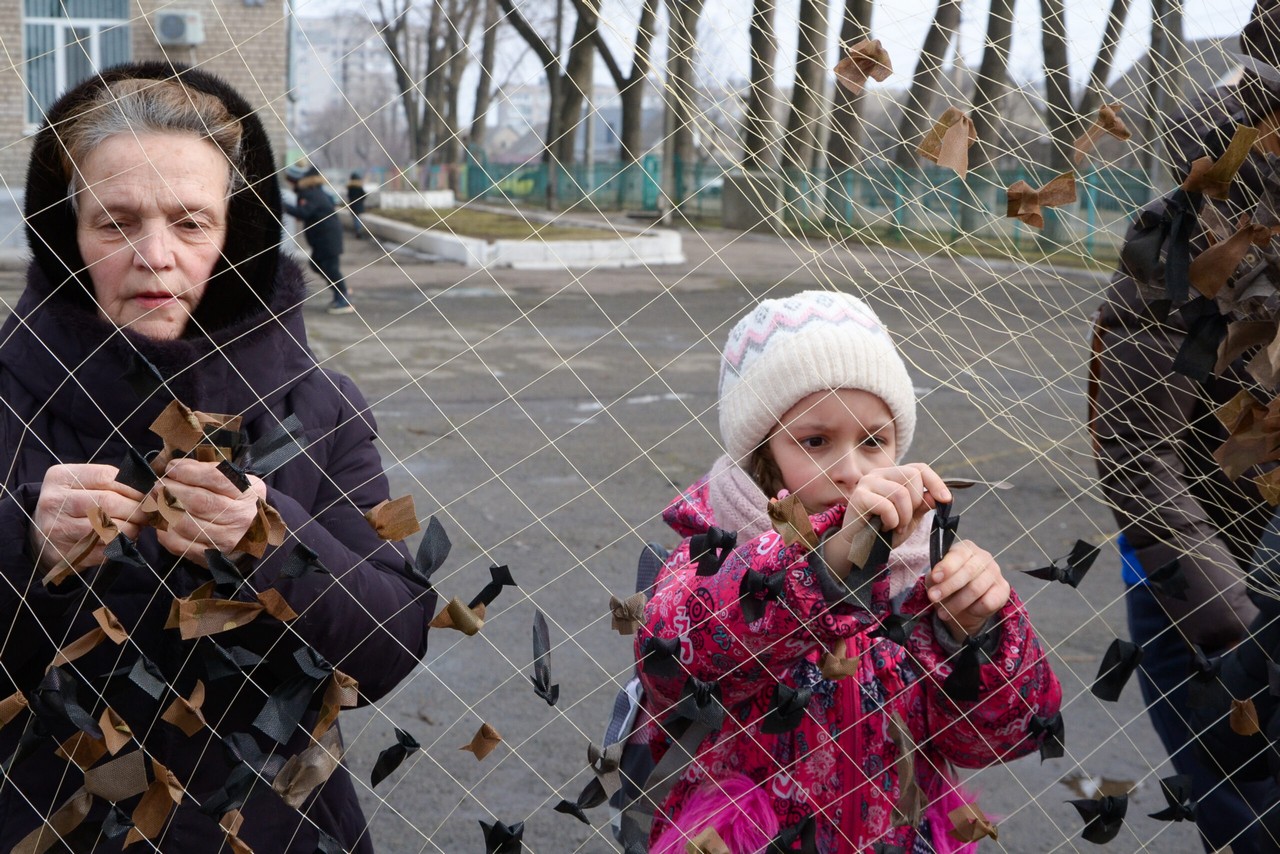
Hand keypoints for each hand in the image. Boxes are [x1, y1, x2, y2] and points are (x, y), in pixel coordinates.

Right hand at [31, 464, 146, 572]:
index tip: (147, 494)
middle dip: (136, 509)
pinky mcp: (66, 553)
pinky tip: (124, 541)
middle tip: (147, 514)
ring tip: (136, 527)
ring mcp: (58, 529)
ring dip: (132, 529)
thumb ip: (112, 482)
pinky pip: (105, 550)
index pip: (107, 477)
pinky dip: (121, 546)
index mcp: (60, 478)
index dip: (133, 487)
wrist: (42, 537)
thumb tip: (151, 488)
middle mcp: (55, 502)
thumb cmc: (73, 505)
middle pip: (109, 502)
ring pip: (109, 528)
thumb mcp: (82, 485)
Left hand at [153, 459, 267, 565]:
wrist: (256, 536)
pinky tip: (164, 521)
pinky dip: (165, 531)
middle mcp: (240, 517)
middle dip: (171, 490)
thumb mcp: (236, 481)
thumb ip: (208, 470)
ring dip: (164, 510)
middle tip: (158, 485)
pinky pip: (179, 544)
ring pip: (185, 523)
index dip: (188, 472)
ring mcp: (226, 539)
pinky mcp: (211, 556)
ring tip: (156, 501)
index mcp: (247, 493)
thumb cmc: (239, 502)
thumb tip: (176, 467)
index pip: (215, 478)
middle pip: (198, 501)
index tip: (172, 468)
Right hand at [822, 464, 951, 577]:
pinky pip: (887, 506)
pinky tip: (883, 527)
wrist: (859, 547)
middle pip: (912, 476)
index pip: (919, 468)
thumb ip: (922, 505)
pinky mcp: (859, 496)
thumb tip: (937, 496)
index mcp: (892, 475)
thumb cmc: (883, 531)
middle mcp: (879, 473)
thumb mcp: (909, 519)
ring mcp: (867, 482)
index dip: (936, 482)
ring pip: (901, 493)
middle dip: (916, 503)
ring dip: (904, 517)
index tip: (946, 500)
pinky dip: (891, 521)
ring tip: (896, 527)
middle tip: (906, 521)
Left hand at [926, 539, 1009, 639]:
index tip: (935, 578)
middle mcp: (983, 557)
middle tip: (933, 598)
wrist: (965, 604)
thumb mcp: (937, 579)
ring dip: (957, 603)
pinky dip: (975, 609)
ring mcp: (995, 572)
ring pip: (976, 589)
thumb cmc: (948, 584)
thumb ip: (935, 577)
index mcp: (966, 548)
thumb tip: (935, 578)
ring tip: (943, 613)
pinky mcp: (1003, 589)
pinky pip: (989, 602)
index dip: (947, 566)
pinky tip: (968, 610)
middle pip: (968, 572)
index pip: (959, 554)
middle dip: (948, 587)